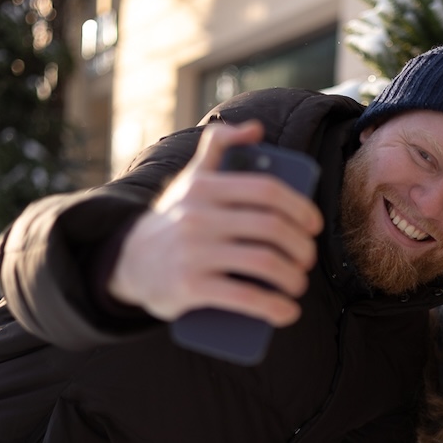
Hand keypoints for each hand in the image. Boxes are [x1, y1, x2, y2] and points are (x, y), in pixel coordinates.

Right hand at [108, 121, 322, 325]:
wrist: (129, 263)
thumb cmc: (175, 220)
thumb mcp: (191, 179)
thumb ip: (218, 147)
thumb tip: (256, 129)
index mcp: (205, 187)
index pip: (267, 191)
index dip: (300, 208)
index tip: (314, 227)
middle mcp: (198, 216)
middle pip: (272, 228)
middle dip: (302, 247)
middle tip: (306, 260)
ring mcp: (194, 252)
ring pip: (264, 262)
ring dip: (294, 278)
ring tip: (298, 284)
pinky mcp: (190, 287)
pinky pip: (244, 298)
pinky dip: (274, 308)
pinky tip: (288, 312)